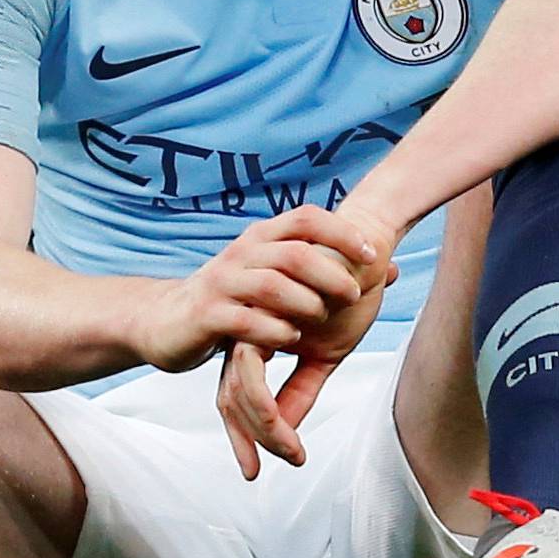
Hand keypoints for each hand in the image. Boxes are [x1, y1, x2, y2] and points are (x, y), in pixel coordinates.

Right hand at [129, 206, 384, 374]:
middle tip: (354, 296)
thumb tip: (391, 268)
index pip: (305, 218)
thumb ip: (328, 272)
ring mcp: (222, 282)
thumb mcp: (277, 279)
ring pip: (271, 284)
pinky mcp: (207, 315)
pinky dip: (276, 330)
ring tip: (323, 320)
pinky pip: (247, 320)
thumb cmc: (235, 301)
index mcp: (261, 238)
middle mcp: (241, 252)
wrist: (167, 322)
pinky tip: (291, 339)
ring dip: (306, 303)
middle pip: (294, 251)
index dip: (342, 231)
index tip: (373, 253)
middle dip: (330, 272)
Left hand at [217, 201, 403, 479]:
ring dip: (262, 432)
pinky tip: (289, 433)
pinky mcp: (264, 319)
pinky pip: (256, 376)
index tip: (252, 468)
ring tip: (290, 454)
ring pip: (239, 390)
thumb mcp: (327, 352)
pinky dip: (271, 412)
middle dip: (244, 440)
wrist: (365, 249)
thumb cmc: (347, 293)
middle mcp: (247, 330)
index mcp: (258, 337)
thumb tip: (288, 428)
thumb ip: (302, 388)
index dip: (242, 433)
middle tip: (258, 472)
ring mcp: (252, 323)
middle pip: (228, 396)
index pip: (236, 392)